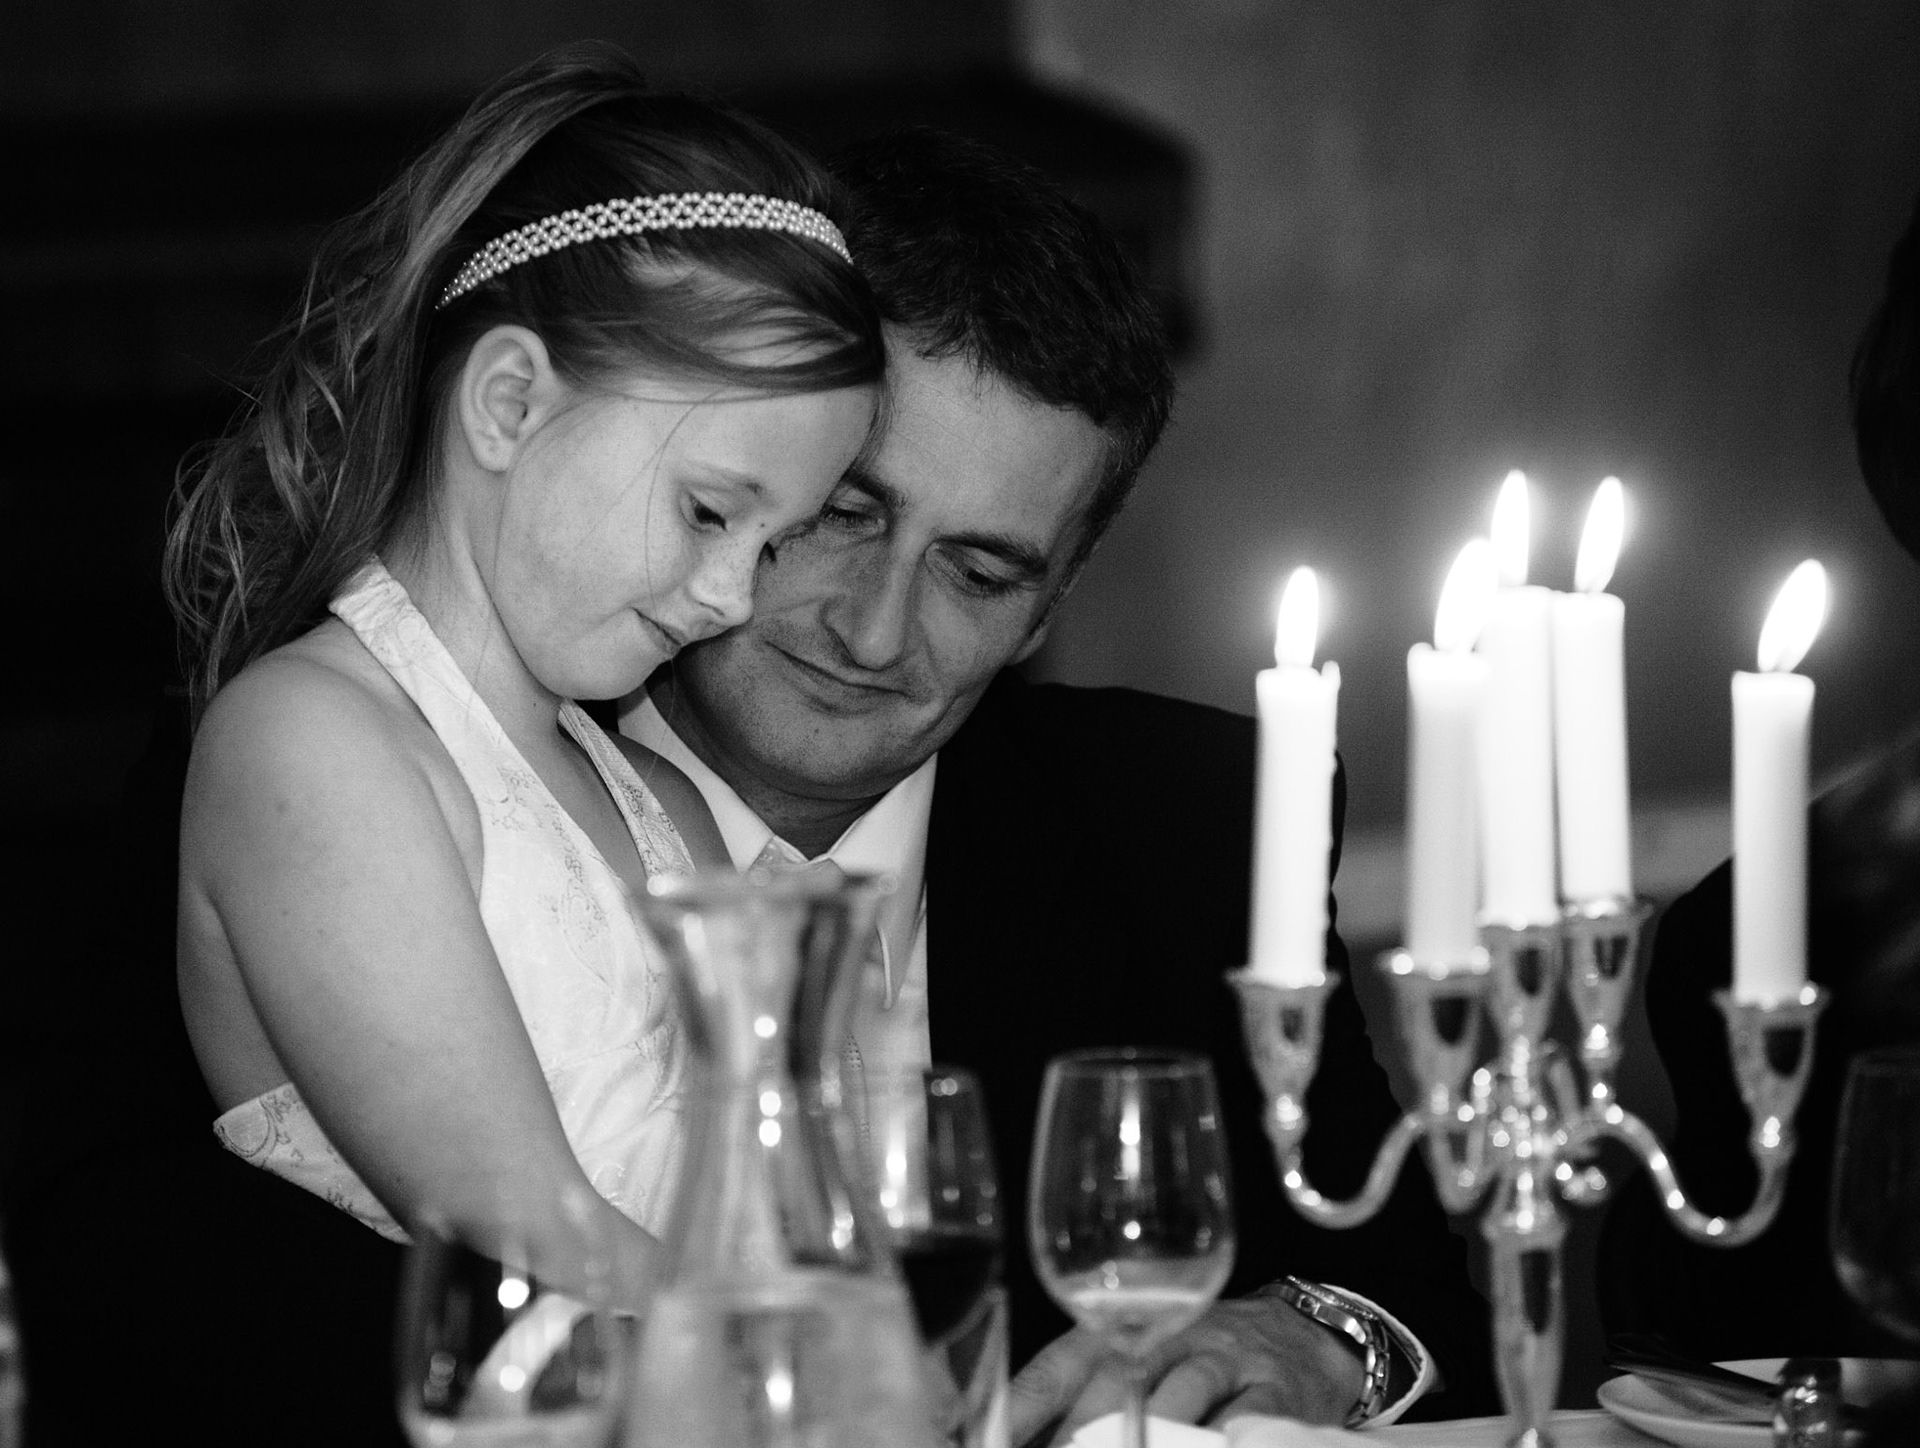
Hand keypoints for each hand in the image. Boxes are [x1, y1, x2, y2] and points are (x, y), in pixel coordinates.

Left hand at [1007, 1296, 1364, 1445]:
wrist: (1303, 1334)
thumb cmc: (1200, 1353)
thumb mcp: (1143, 1356)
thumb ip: (1086, 1395)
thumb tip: (1016, 1440)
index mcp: (1124, 1327)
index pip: (1061, 1364)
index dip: (1023, 1405)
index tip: (990, 1440)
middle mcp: (1169, 1333)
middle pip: (1116, 1380)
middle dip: (1082, 1432)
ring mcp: (1224, 1358)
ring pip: (1179, 1397)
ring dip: (1147, 1440)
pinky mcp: (1274, 1389)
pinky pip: (1243, 1421)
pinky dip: (1219, 1441)